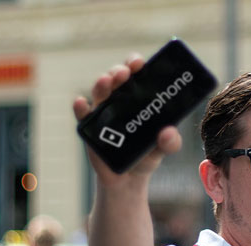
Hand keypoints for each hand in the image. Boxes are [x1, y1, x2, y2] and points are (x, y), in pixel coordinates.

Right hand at [71, 54, 182, 184]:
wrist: (128, 179)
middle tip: (125, 73)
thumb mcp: (163, 149)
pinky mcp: (90, 128)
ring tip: (106, 81)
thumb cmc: (146, 155)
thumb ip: (170, 143)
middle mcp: (119, 100)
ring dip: (102, 84)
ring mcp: (102, 112)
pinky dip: (81, 107)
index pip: (136, 74)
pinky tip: (82, 103)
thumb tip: (169, 133)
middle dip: (119, 71)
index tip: (139, 62)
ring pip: (99, 92)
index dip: (136, 64)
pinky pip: (82, 115)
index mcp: (138, 98)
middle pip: (116, 79)